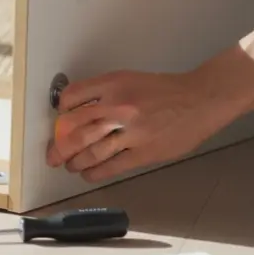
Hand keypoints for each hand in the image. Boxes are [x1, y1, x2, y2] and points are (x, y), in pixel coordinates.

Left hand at [45, 68, 242, 182]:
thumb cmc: (164, 91)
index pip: (72, 98)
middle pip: (76, 130)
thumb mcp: (128, 80)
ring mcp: (132, 131)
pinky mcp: (144, 152)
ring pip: (91, 152)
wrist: (200, 100)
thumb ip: (103, 94)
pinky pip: (112, 166)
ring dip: (75, 162)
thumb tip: (76, 113)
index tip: (58, 123)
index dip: (60, 113)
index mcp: (113, 85)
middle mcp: (119, 106)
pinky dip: (95, 172)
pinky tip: (88, 174)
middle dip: (59, 147)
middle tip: (53, 155)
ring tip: (70, 166)